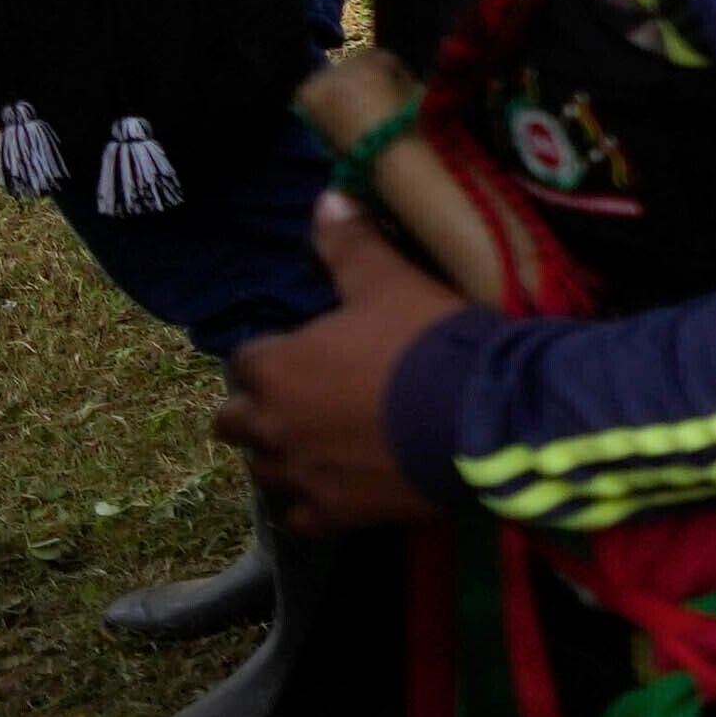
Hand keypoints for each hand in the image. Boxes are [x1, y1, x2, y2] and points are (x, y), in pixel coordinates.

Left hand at [218, 202, 456, 531]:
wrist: (482, 417)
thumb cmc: (427, 342)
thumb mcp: (390, 281)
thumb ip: (349, 244)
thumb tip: (325, 198)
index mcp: (277, 368)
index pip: (245, 359)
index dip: (272, 353)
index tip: (304, 350)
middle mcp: (274, 426)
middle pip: (233, 421)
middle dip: (256, 409)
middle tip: (301, 399)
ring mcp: (303, 475)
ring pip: (264, 471)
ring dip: (283, 456)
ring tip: (320, 444)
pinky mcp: (337, 514)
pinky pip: (302, 518)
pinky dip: (314, 504)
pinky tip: (340, 489)